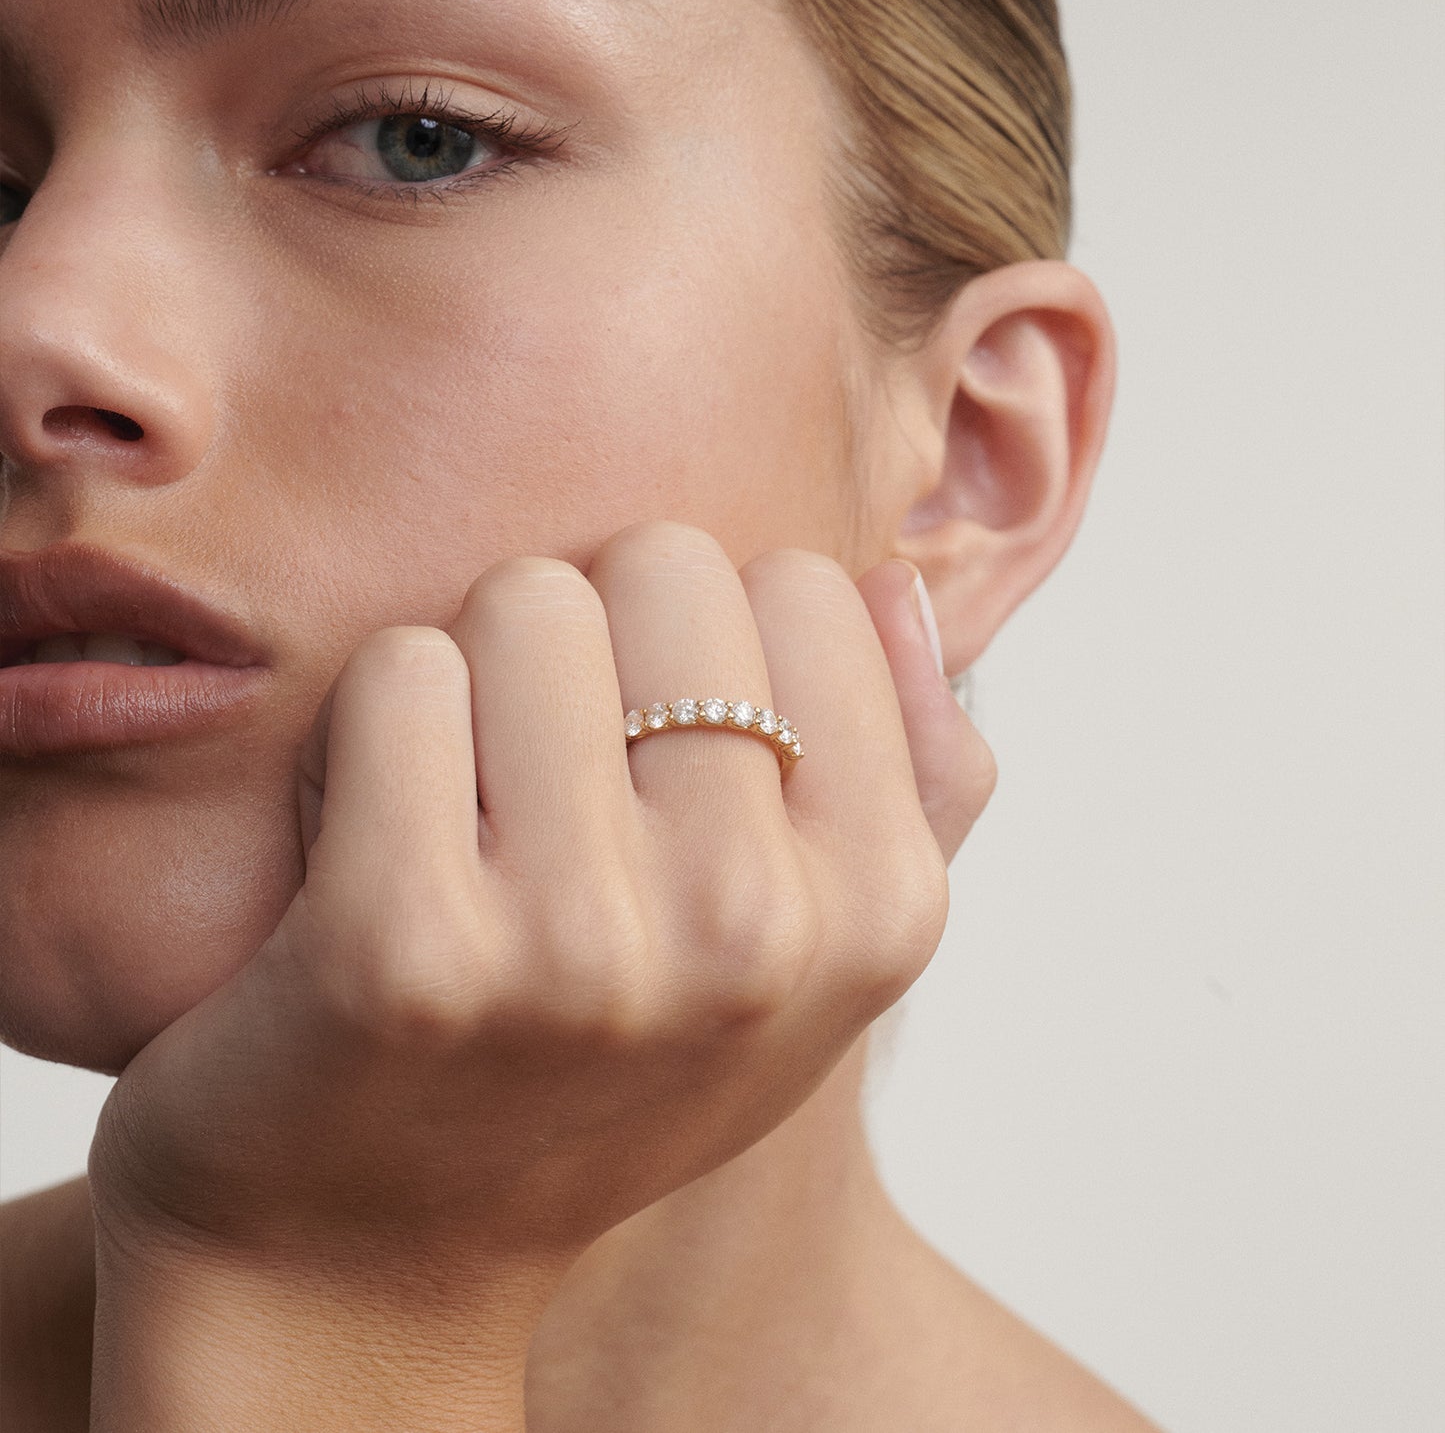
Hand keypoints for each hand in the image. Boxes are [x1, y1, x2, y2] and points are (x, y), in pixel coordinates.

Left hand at [86, 522, 994, 1421]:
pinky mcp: (409, 944)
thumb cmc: (604, 1070)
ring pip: (527, 602)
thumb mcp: (810, 954)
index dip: (708, 645)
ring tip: (463, 814)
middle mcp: (754, 927)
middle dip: (594, 641)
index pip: (801, 587)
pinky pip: (400, 673)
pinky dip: (366, 732)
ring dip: (476, 681)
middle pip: (664, 566)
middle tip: (547, 778)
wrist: (380, 1250)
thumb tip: (889, 585)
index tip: (657, 756)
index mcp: (878, 907)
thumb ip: (905, 772)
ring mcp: (588, 944)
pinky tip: (365, 846)